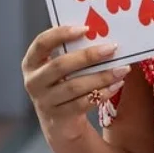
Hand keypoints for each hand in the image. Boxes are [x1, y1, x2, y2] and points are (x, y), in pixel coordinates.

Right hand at [22, 26, 130, 145]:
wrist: (60, 123)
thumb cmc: (64, 85)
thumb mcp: (63, 70)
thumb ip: (74, 53)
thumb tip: (104, 37)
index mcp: (32, 63)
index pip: (41, 43)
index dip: (61, 34)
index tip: (85, 29)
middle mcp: (33, 81)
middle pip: (60, 65)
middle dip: (88, 56)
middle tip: (112, 48)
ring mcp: (44, 101)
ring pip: (74, 86)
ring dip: (101, 77)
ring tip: (122, 69)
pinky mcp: (58, 117)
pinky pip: (82, 103)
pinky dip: (102, 93)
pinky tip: (117, 85)